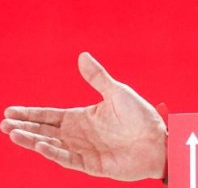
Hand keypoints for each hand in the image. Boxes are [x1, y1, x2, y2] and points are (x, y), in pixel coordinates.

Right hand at [1, 52, 166, 180]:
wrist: (160, 140)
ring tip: (12, 133)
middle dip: (24, 127)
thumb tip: (82, 55)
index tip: (10, 110)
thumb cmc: (142, 116)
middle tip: (4, 123)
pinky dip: (53, 153)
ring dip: (32, 140)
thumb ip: (97, 77)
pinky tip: (40, 145)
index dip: (30, 113)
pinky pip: (67, 159)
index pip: (49, 116)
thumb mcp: (117, 92)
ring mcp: (83, 150)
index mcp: (82, 118)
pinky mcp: (91, 165)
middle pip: (45, 130)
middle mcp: (79, 135)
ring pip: (51, 145)